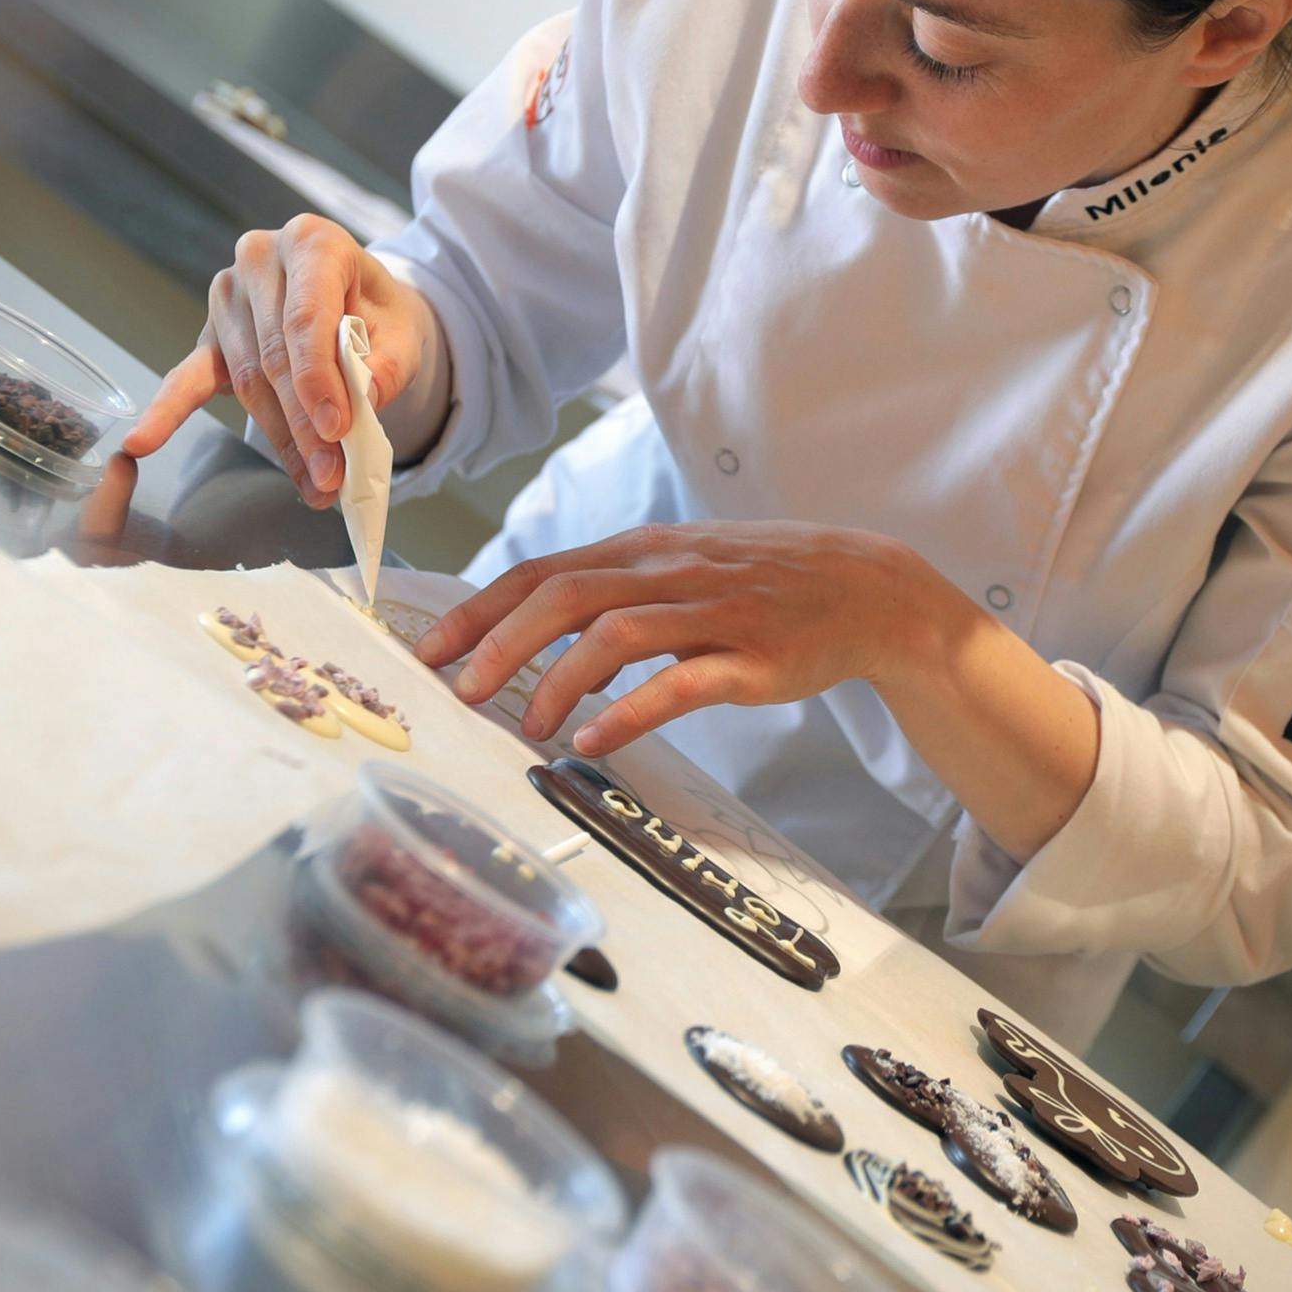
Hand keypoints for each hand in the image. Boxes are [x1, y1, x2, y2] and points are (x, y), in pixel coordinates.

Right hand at [123, 214, 439, 506]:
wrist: (358, 300)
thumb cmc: (379, 313)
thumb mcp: (403, 330)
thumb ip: (387, 365)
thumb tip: (360, 403)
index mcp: (312, 242)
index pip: (305, 317)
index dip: (318, 378)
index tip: (336, 429)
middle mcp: (260, 259)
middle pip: (275, 358)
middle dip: (304, 425)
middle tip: (330, 477)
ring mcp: (228, 296)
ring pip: (248, 380)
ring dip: (280, 439)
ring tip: (314, 486)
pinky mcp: (210, 335)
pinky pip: (188, 378)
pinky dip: (167, 412)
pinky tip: (142, 442)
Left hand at [413, 522, 949, 754]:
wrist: (862, 587)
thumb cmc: (755, 585)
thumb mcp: (674, 572)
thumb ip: (606, 596)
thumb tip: (525, 634)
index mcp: (639, 552)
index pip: (538, 572)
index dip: (477, 611)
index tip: (429, 651)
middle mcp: (667, 572)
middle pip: (563, 596)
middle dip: (500, 644)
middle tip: (460, 692)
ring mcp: (711, 612)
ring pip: (615, 632)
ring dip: (558, 680)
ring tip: (527, 726)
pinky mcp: (752, 657)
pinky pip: (681, 681)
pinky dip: (629, 711)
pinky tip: (594, 739)